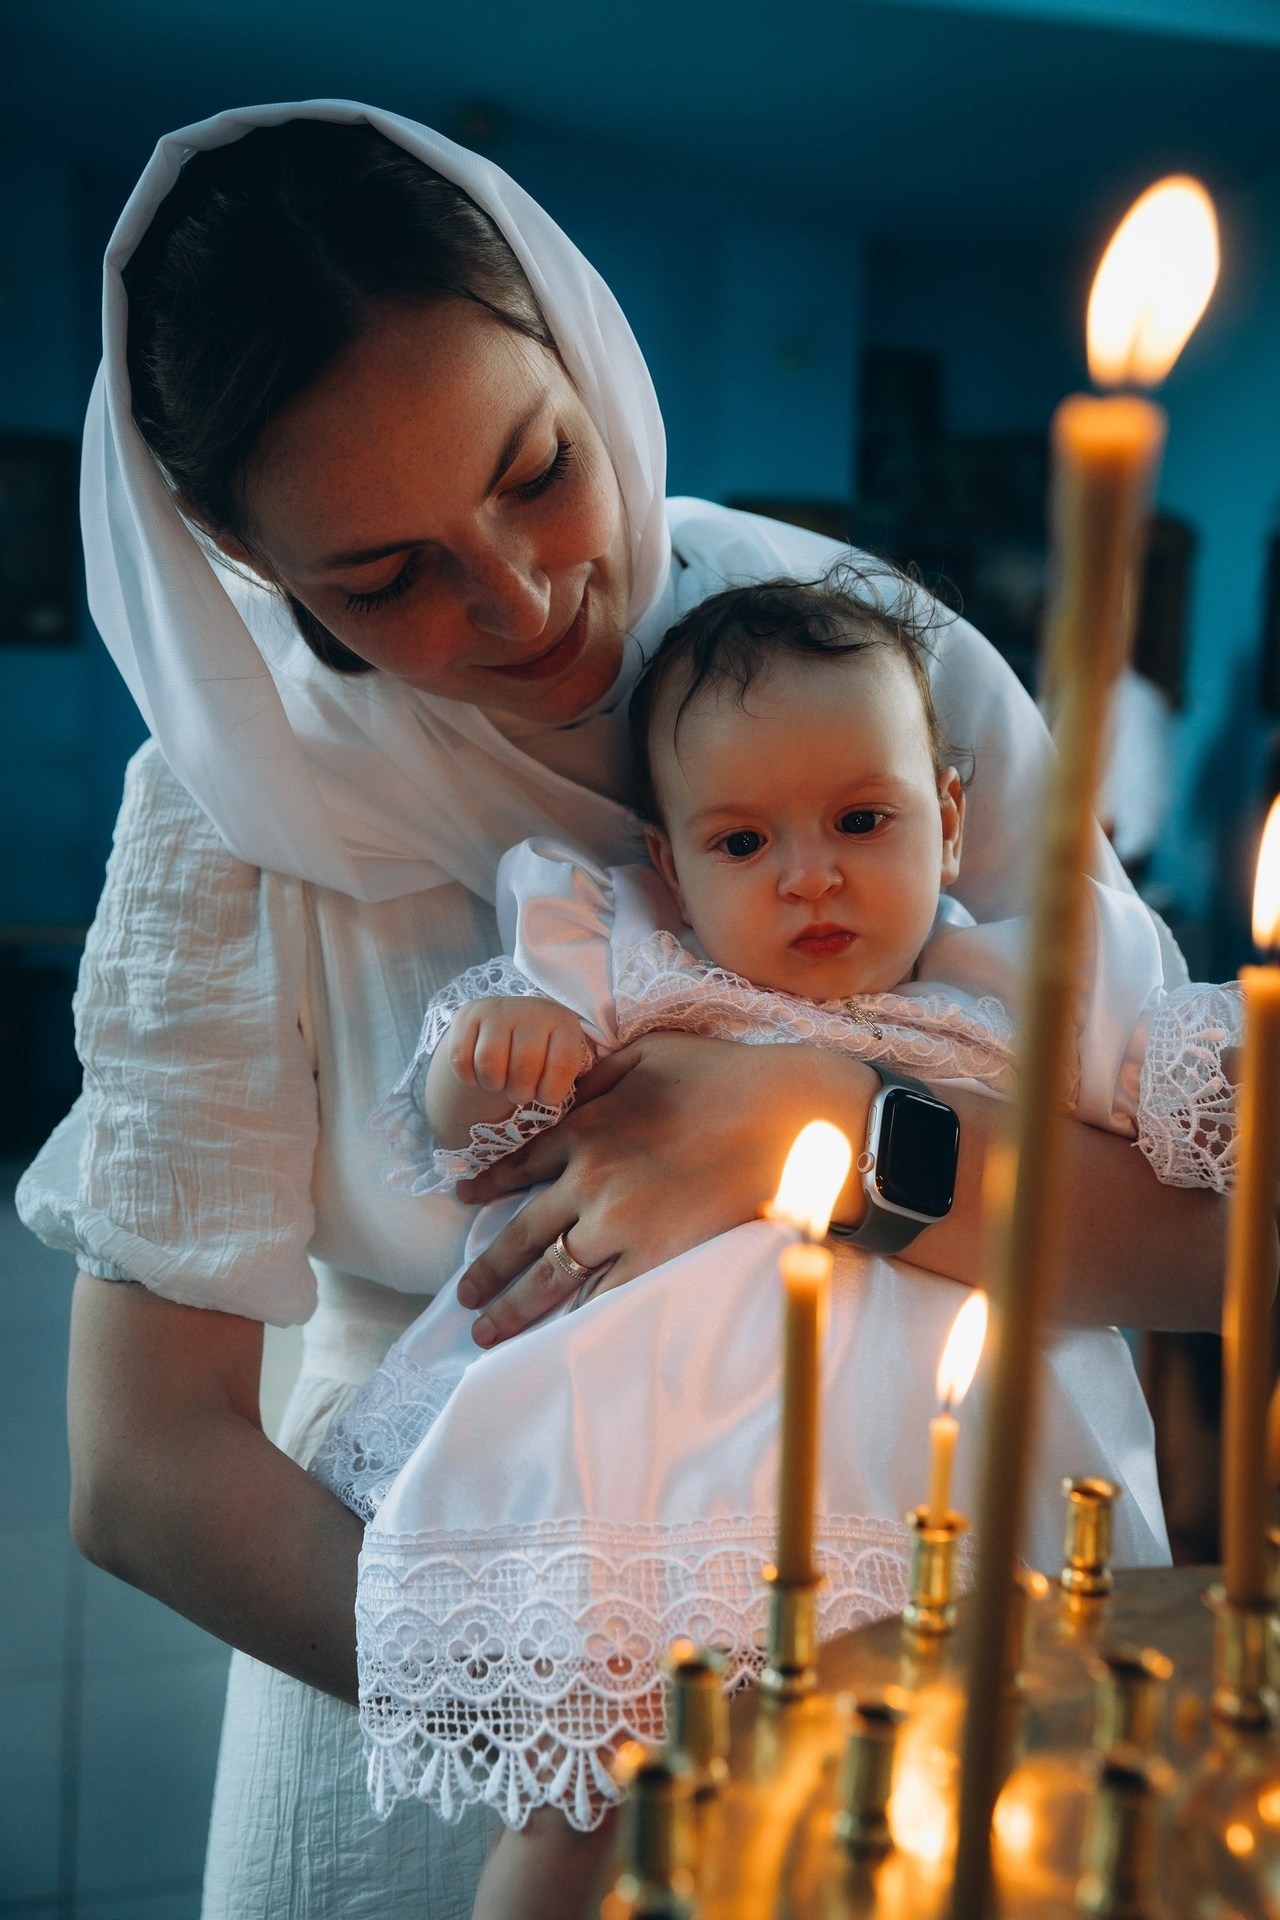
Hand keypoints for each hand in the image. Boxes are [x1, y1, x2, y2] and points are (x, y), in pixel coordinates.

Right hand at [447, 995, 587, 1108]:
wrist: (506, 1030)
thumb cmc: (540, 1058)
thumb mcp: (561, 1065)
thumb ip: (567, 1081)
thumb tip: (580, 1112)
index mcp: (564, 1022)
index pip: (563, 1066)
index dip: (550, 1093)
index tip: (545, 1095)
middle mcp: (533, 1009)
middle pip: (523, 1067)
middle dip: (520, 1092)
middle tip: (519, 1090)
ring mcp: (498, 1009)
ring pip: (488, 1063)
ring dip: (493, 1084)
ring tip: (500, 1081)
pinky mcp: (468, 1013)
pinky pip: (461, 1059)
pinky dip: (468, 1077)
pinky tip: (478, 1073)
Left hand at [454, 1033, 876, 1345]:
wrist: (785, 1117)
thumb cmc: (724, 1078)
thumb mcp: (647, 1055)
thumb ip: (598, 1075)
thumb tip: (567, 1086)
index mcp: (584, 1128)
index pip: (520, 1165)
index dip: (488, 1185)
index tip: (464, 1200)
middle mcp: (588, 1180)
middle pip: (521, 1233)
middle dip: (487, 1269)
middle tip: (463, 1294)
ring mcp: (618, 1223)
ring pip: (549, 1274)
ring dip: (512, 1305)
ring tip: (485, 1329)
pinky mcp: (654, 1256)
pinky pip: (601, 1295)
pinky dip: (572, 1318)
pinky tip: (554, 1336)